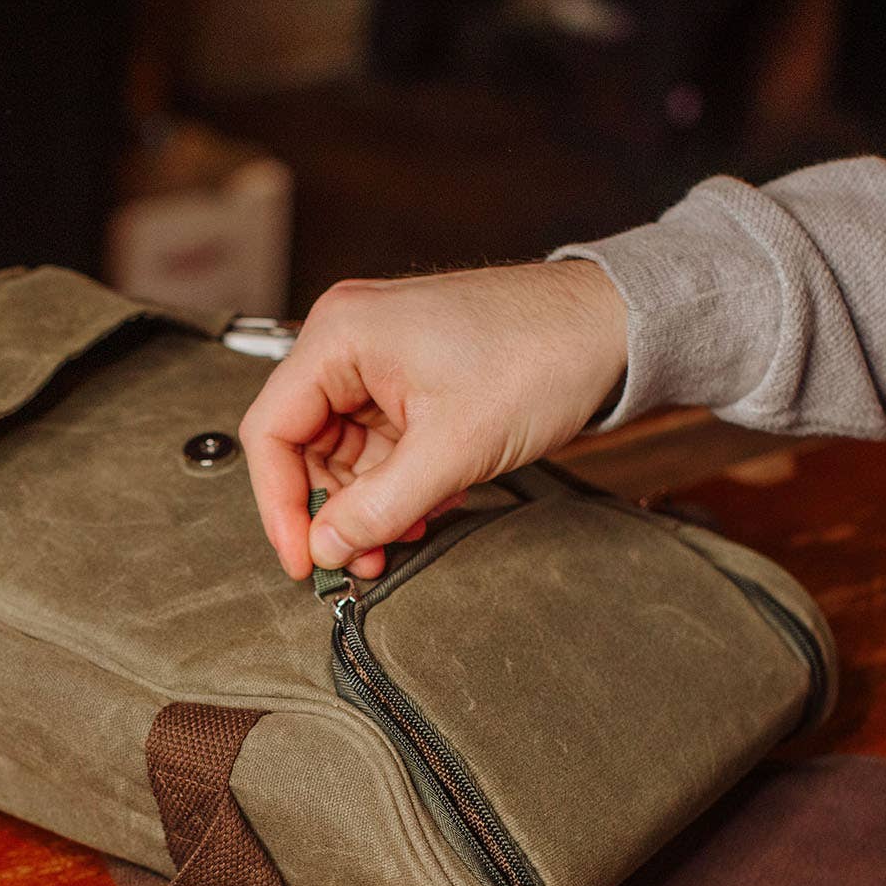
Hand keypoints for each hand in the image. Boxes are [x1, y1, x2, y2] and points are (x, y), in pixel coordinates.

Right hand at [238, 260, 627, 579]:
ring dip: (369, 503)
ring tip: (404, 537)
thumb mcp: (452, 450)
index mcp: (340, 335)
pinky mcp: (413, 376)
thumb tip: (327, 547)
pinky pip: (382, 443)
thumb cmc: (541, 354)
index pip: (272, 431)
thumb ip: (379, 508)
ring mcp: (382, 357)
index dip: (280, 505)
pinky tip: (426, 508)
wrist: (613, 326)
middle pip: (304, 444)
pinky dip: (397, 483)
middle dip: (333, 509)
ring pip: (345, 450)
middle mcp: (350, 338)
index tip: (304, 558)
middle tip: (361, 559)